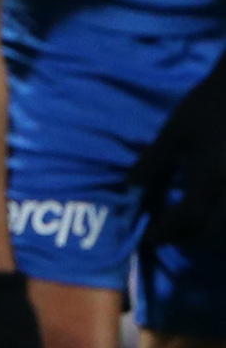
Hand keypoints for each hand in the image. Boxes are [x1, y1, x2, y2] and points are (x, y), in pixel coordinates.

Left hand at [133, 47, 225, 247]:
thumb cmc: (206, 109)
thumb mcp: (173, 135)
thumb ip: (152, 163)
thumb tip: (130, 186)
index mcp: (209, 181)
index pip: (187, 220)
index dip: (167, 233)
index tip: (147, 237)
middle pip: (208, 229)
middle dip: (183, 237)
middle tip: (160, 234)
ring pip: (221, 222)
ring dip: (198, 228)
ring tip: (175, 223)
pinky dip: (211, 214)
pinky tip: (196, 205)